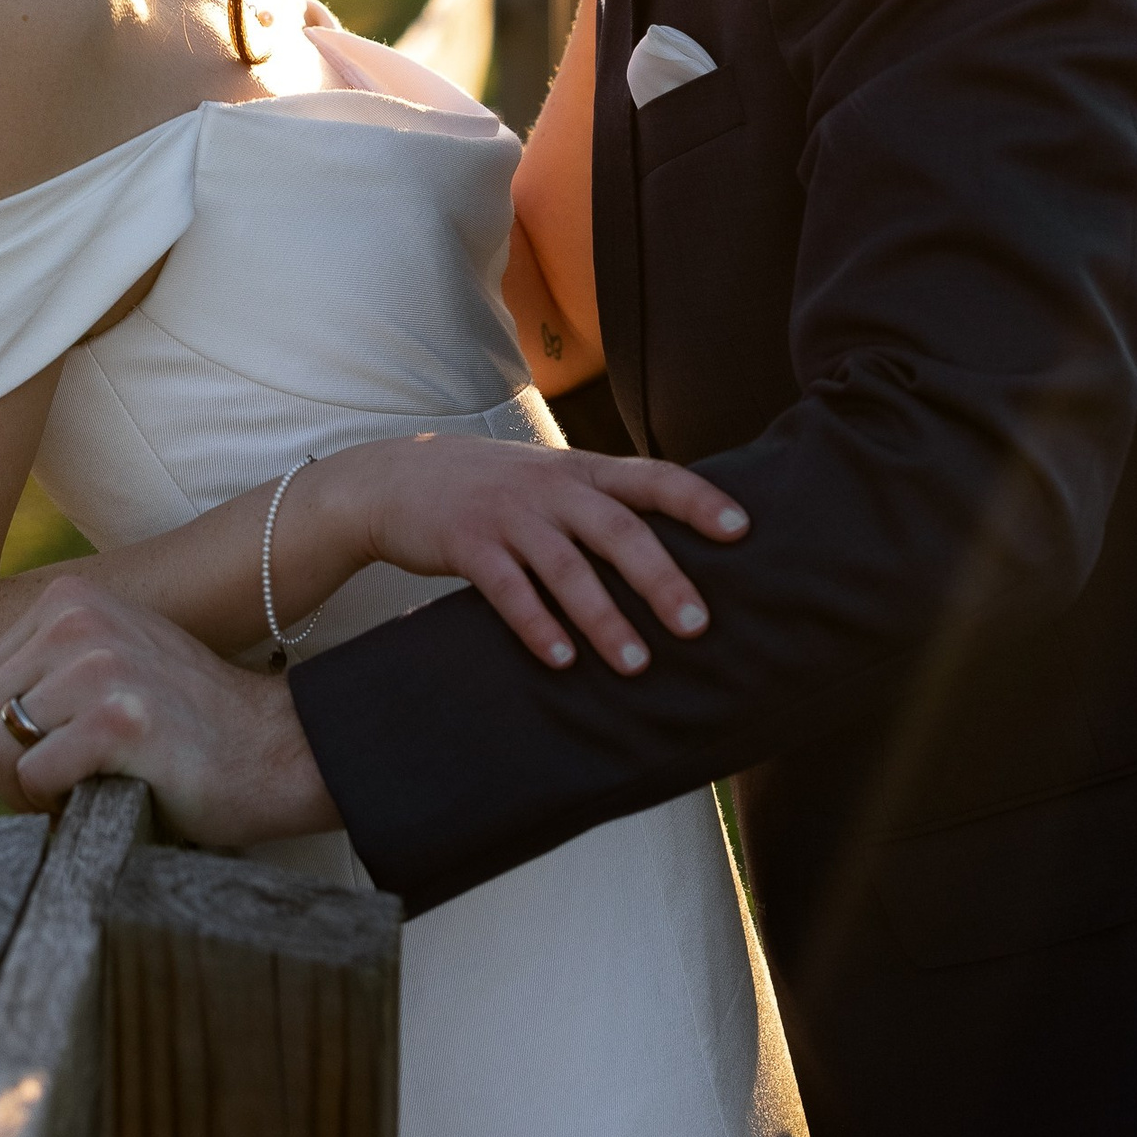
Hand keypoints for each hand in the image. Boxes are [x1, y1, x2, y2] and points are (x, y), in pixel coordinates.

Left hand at [0, 581, 336, 848]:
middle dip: (9, 770)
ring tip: (84, 791)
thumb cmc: (185, 722)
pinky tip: (105, 796)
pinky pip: (35, 778)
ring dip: (30, 792)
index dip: (5, 737)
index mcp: (68, 599)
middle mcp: (79, 620)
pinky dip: (57, 806)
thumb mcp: (109, 661)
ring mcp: (100, 665)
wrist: (275, 750)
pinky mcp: (118, 720)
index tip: (57, 755)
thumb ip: (44, 669)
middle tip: (65, 787)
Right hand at [328, 436, 745, 676]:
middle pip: (618, 531)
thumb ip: (603, 504)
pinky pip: (507, 589)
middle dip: (661, 579)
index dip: (699, 500)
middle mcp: (552, 489)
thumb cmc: (491, 487)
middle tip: (698, 626)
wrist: (395, 477)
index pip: (654, 478)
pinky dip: (536, 625)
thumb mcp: (551, 479)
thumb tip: (676, 551)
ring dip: (604, 618)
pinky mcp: (466, 544)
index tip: (742, 530)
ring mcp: (508, 515)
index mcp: (583, 472)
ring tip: (635, 664)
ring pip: (567, 568)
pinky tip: (561, 660)